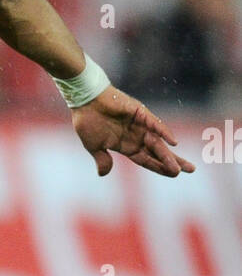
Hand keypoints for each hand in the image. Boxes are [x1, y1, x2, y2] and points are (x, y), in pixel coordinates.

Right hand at [71, 86, 195, 177]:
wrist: (84, 101)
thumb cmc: (87, 121)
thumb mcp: (94, 146)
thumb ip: (102, 159)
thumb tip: (103, 174)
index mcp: (126, 146)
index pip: (147, 159)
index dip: (160, 167)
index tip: (174, 175)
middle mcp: (136, 136)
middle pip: (158, 151)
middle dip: (173, 161)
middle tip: (190, 169)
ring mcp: (139, 124)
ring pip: (158, 142)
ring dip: (169, 154)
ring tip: (183, 166)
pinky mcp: (138, 112)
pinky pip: (153, 124)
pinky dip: (163, 132)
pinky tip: (173, 142)